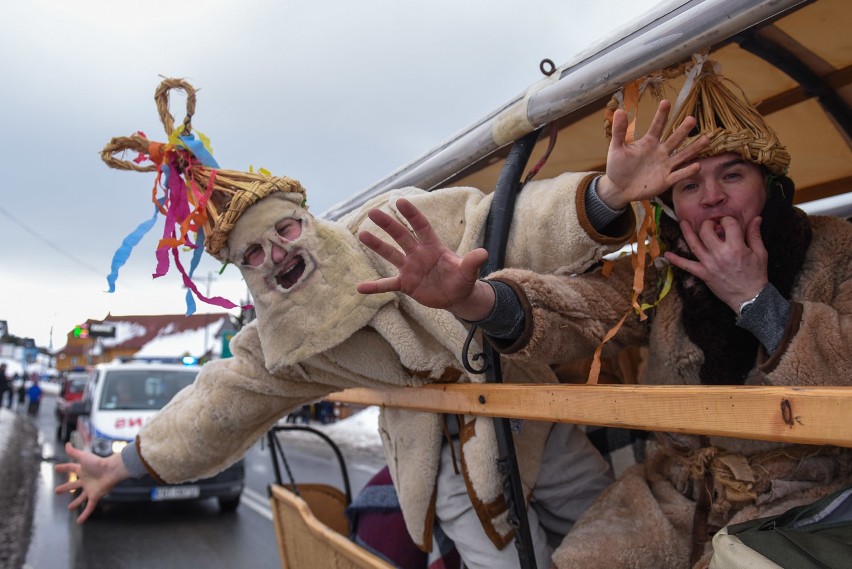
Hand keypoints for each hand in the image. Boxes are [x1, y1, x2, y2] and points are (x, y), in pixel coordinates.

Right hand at [54, 443, 129, 522]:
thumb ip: (74, 452)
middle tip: (56, 491)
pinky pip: (89, 507)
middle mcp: (86, 480)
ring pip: (81, 497)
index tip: (56, 468)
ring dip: (76, 502)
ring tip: (70, 508)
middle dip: (65, 488)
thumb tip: (67, 444)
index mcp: (83, 470)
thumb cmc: (98, 463)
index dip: (64, 468)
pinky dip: (85, 514)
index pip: (71, 468)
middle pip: (73, 485)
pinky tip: (79, 521)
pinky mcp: (95, 496)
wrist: (112, 470)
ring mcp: (90, 489)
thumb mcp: (83, 457)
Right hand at [357, 198, 495, 320]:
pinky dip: (375, 287)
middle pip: (401, 236)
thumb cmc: (462, 279)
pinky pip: (387, 284)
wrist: (457, 296)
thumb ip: (472, 262)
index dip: (412, 214)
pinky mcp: (406, 284)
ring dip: (377, 246)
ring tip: (362, 234)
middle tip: (372, 212)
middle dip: (388, 224)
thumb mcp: (468, 272)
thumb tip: (484, 253)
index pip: (421, 227)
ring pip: (390, 255)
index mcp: (433, 247)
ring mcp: (410, 268)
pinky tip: (360, 288)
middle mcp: (418, 254)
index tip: (400, 201)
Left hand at [597, 100, 710, 209]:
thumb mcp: (616, 148)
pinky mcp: (666, 180)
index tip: (666, 102)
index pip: (657, 126)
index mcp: (649, 142)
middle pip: (674, 139)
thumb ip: (619, 131)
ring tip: (707, 139)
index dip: (661, 115)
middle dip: (682, 130)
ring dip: (694, 148)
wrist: (619, 188)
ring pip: (682, 156)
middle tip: (692, 119)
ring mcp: (665, 166)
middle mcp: (660, 152)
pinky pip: (679, 175)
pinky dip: (687, 171)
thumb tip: (619, 111)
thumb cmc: (618, 166)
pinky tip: (697, 165)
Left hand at [664, 216, 768, 311]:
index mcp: (736, 247)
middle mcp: (720, 254)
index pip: (728, 224)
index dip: (727, 220)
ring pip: (694, 245)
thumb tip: (756, 218)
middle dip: (708, 224)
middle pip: (707, 231)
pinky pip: (686, 266)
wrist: (750, 297)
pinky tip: (666, 255)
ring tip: (683, 223)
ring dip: (687, 233)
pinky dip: (676, 260)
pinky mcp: (703, 274)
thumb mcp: (760, 253)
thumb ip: (754, 234)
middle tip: (711, 225)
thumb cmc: (756, 275)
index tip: (728, 223)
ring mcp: (709, 264)